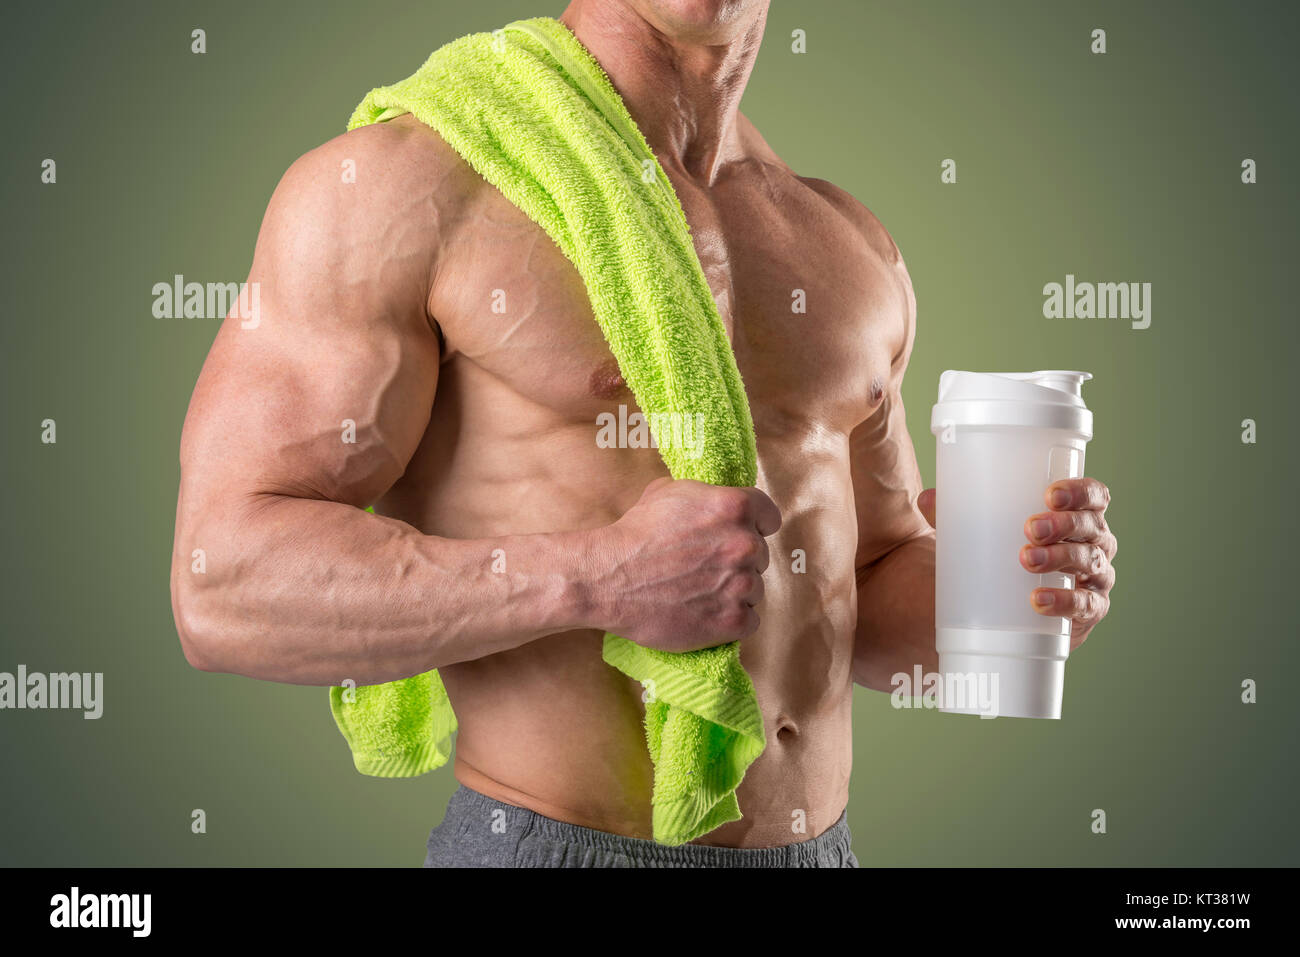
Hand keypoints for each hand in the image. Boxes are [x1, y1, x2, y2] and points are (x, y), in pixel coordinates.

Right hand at [598, 477, 781, 651]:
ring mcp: (742, 585)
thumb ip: (704, 496)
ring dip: (734, 591)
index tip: (738, 536)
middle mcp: (746, 544)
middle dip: (737, 560)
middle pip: (760, 555)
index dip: (754, 526)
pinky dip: (732, 620)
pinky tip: (706, 612)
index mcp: (736, 507)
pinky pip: (750, 620)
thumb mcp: (668, 492)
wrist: (608, 578)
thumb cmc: (634, 534)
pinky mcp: (734, 621)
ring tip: (700, 592)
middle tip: (706, 567)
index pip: (770, 516)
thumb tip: (713, 498)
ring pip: (755, 589)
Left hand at [917, 478, 1116, 650]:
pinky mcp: (1088, 613)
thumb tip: (928, 499)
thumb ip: (956, 517)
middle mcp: (1094, 544)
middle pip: (1092, 526)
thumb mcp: (981, 536)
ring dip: (1061, 557)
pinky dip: (1064, 603)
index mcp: (1078, 517)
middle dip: (1065, 524)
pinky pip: (1085, 607)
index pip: (1094, 496)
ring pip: (1090, 562)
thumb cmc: (1004, 561)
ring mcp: (1095, 579)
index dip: (1080, 491)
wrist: (1010, 619)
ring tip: (1026, 559)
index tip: (1050, 494)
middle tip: (1030, 528)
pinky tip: (1040, 601)